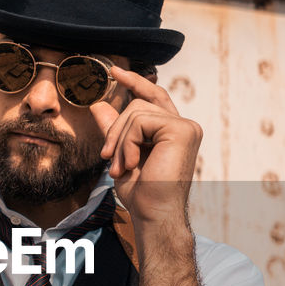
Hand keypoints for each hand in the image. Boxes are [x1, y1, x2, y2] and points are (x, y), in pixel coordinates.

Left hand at [90, 69, 201, 228]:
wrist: (153, 214)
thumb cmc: (141, 193)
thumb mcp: (121, 156)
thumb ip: (114, 130)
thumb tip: (98, 104)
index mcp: (171, 132)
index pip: (154, 97)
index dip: (136, 82)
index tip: (115, 71)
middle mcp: (183, 126)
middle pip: (137, 105)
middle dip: (115, 130)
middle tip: (107, 158)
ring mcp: (185, 127)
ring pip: (136, 112)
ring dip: (119, 141)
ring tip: (120, 167)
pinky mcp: (182, 130)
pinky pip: (140, 121)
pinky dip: (128, 143)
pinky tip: (132, 164)